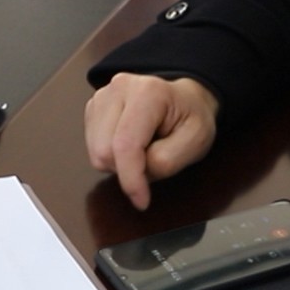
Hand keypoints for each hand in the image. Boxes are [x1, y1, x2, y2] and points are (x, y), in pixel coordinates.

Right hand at [84, 73, 218, 209]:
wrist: (184, 100)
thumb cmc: (192, 117)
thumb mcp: (197, 141)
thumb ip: (167, 160)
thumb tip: (137, 173)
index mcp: (148, 92)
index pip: (125, 144)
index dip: (131, 179)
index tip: (141, 201)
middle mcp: (118, 88)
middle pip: (104, 151)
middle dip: (128, 168)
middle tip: (153, 158)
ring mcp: (102, 96)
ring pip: (96, 152)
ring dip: (119, 163)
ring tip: (143, 148)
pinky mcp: (94, 108)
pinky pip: (92, 147)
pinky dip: (112, 155)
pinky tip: (131, 143)